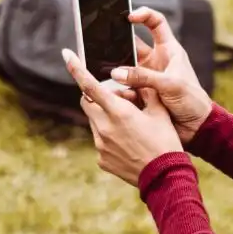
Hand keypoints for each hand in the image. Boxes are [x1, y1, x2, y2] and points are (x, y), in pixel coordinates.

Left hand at [63, 48, 182, 186]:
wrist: (165, 178)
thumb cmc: (165, 142)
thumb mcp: (159, 112)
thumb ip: (145, 92)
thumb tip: (134, 82)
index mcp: (118, 112)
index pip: (90, 86)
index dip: (76, 69)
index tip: (67, 55)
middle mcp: (104, 128)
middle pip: (87, 102)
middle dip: (95, 96)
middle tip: (117, 99)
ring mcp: (100, 145)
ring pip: (94, 121)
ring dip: (105, 117)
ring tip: (129, 126)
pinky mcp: (101, 160)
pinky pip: (100, 140)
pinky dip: (109, 136)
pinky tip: (128, 144)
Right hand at [110, 7, 213, 143]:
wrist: (196, 129)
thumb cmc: (193, 101)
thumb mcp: (170, 84)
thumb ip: (144, 77)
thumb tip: (116, 72)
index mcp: (169, 50)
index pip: (156, 23)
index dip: (143, 15)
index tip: (129, 17)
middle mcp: (156, 61)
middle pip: (132, 45)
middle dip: (118, 44)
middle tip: (102, 44)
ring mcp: (147, 77)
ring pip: (124, 67)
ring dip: (115, 69)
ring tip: (102, 69)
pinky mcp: (141, 93)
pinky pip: (124, 87)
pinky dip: (117, 88)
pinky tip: (110, 91)